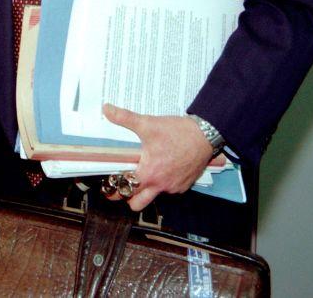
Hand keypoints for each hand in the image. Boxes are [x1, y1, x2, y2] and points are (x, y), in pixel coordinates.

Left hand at [101, 104, 220, 210]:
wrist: (205, 135)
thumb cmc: (178, 132)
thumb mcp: (148, 124)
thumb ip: (124, 117)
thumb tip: (106, 109)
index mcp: (149, 174)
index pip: (125, 190)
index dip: (114, 189)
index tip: (108, 186)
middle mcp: (161, 185)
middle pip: (138, 204)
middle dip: (128, 197)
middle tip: (123, 184)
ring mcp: (174, 187)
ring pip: (154, 196)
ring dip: (147, 189)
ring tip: (143, 172)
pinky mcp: (185, 184)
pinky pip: (170, 189)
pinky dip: (163, 183)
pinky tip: (162, 168)